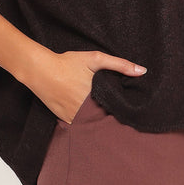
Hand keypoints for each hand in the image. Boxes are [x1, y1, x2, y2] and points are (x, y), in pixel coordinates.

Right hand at [24, 47, 146, 125]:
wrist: (40, 70)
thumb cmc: (68, 63)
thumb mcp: (95, 59)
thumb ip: (120, 65)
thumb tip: (143, 71)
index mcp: (97, 99)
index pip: (117, 112)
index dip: (124, 111)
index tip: (130, 110)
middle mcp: (86, 112)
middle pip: (105, 119)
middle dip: (112, 118)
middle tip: (120, 116)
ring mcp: (74, 118)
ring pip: (92, 124)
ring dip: (98, 121)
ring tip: (106, 118)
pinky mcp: (64, 120)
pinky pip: (79, 125)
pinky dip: (85, 122)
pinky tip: (89, 116)